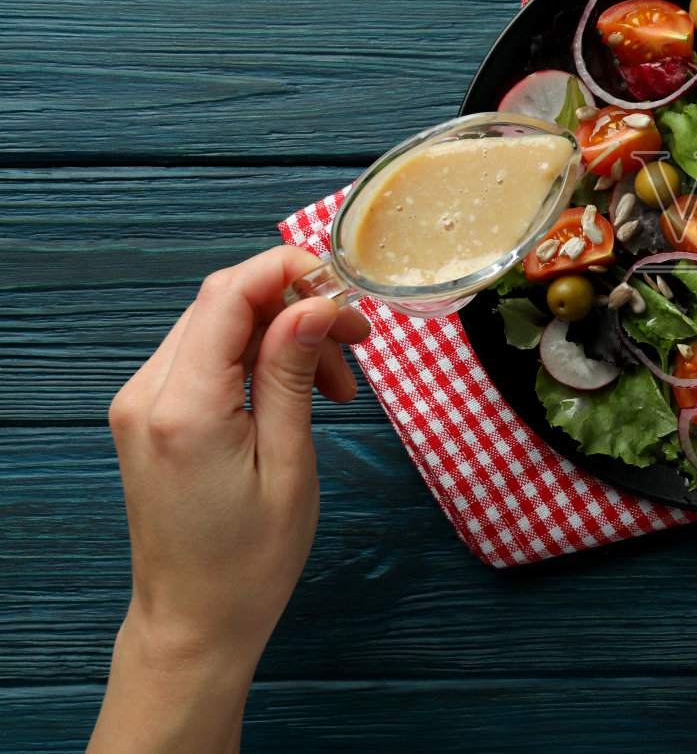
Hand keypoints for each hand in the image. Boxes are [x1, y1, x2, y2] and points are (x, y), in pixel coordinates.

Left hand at [89, 246, 369, 752]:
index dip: (289, 273)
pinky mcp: (149, 416)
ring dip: (281, 335)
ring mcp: (141, 404)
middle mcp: (147, 394)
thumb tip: (311, 305)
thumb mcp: (289, 463)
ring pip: (218, 325)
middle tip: (356, 345)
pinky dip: (256, 358)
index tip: (344, 291)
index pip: (228, 294)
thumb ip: (290, 374)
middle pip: (223, 302)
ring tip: (335, 386)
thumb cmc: (248, 561)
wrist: (195, 621)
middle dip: (296, 307)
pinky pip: (205, 357)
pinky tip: (296, 391)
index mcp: (183, 407)